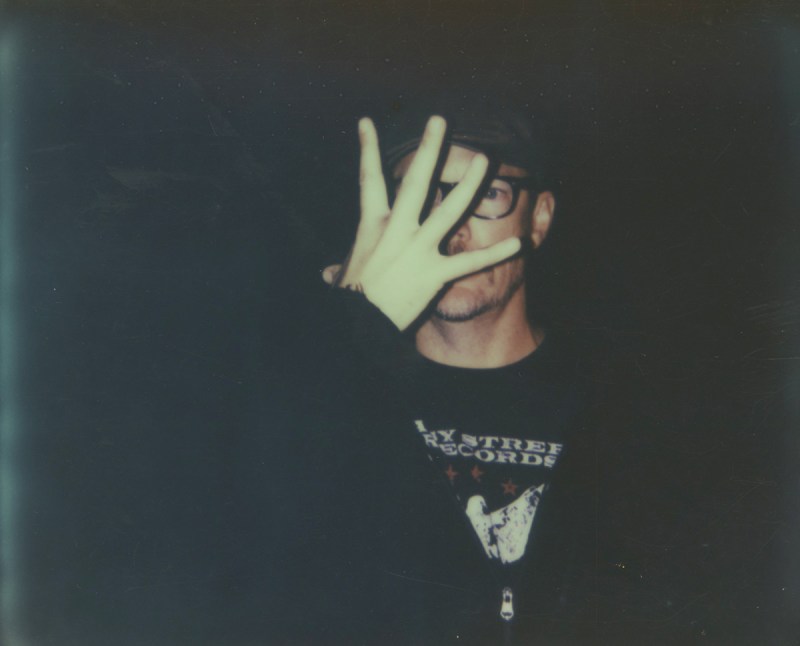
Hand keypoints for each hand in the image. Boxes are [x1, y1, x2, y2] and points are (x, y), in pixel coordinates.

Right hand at [327, 116, 520, 330]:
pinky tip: (518, 244)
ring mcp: (418, 250)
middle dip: (429, 149)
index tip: (367, 122)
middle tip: (440, 120)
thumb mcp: (344, 277)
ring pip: (449, 210)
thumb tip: (328, 275)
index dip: (367, 149)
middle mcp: (397, 231)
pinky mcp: (435, 275)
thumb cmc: (349, 300)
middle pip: (415, 182)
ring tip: (485, 160)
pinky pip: (469, 263)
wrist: (358, 326)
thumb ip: (340, 270)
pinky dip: (495, 254)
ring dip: (468, 185)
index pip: (368, 180)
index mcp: (373, 226)